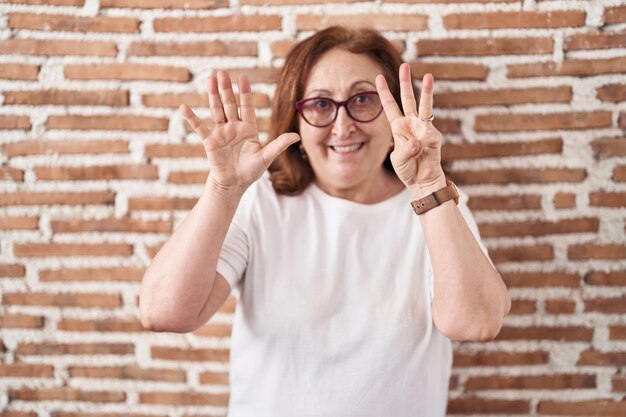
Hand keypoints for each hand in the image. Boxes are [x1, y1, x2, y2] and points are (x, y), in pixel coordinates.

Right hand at [180, 71, 299, 195]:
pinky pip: (200, 127)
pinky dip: (192, 118)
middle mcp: (234, 127)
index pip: (247, 107)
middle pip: (230, 104)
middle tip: (222, 72)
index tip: (242, 77)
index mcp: (249, 129)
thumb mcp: (266, 157)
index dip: (244, 93)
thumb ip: (279, 145)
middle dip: (226, 89)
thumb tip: (297, 136)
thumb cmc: (251, 171)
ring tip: (209, 80)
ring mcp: (221, 133)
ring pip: (216, 110)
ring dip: (212, 96)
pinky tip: (184, 107)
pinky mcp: (210, 141)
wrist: (233, 184)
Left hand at [376, 64, 445, 195]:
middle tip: (404, 65)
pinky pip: (426, 137)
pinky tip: (418, 153)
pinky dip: (420, 145)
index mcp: (399, 127)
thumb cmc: (409, 169)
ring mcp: (424, 128)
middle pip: (408, 99)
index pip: (390, 106)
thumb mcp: (398, 159)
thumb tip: (416, 142)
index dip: (384, 92)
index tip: (378, 77)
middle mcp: (412, 124)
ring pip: (424, 106)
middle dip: (405, 82)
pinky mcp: (434, 137)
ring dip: (427, 91)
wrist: (423, 181)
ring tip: (429, 76)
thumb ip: (404, 150)